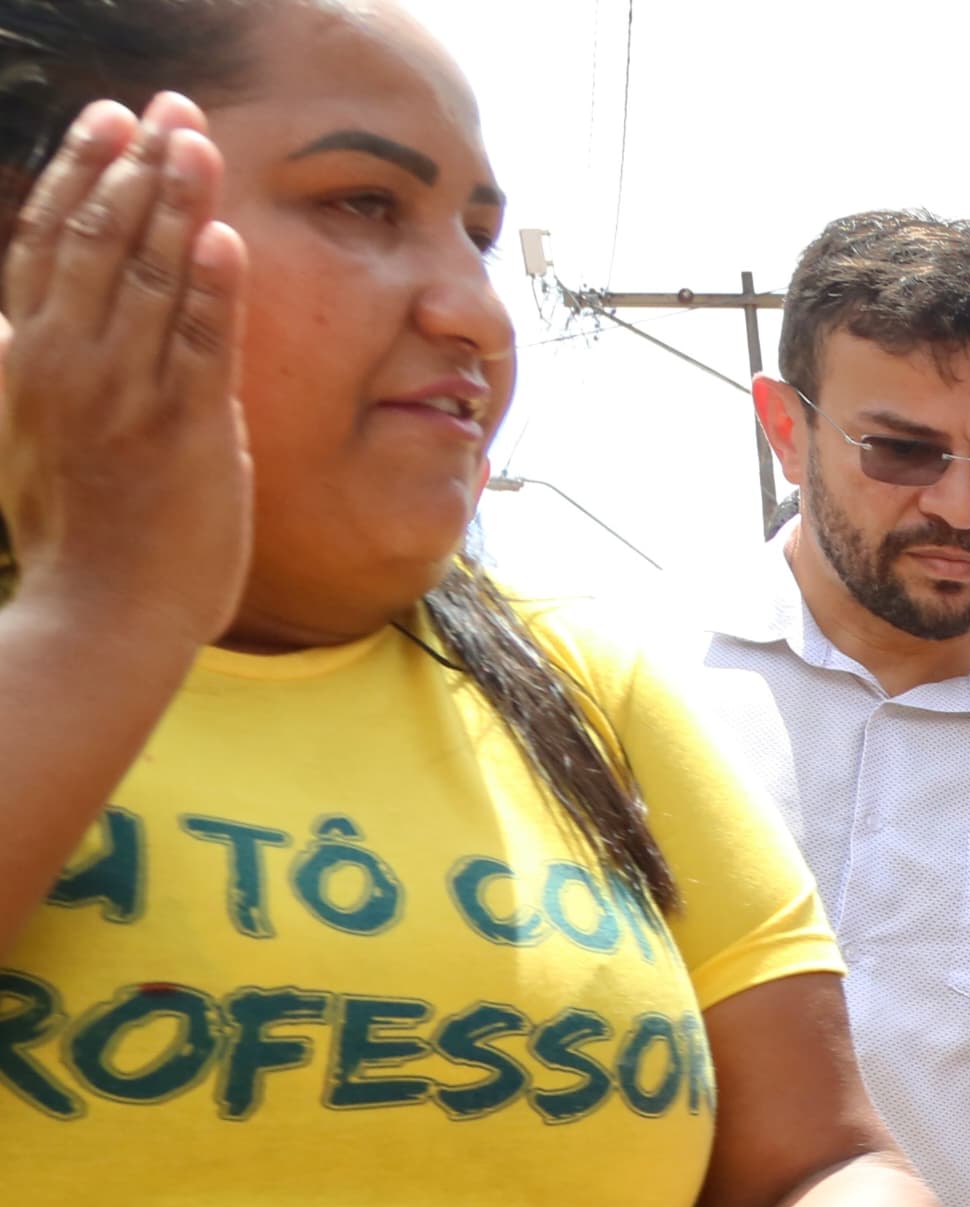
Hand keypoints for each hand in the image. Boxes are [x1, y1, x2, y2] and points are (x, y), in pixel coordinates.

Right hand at [0, 95, 252, 654]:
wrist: (102, 613)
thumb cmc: (79, 532)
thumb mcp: (27, 432)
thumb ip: (24, 370)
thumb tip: (6, 324)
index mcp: (28, 357)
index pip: (48, 241)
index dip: (79, 174)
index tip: (108, 122)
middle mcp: (67, 363)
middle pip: (97, 239)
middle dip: (135, 166)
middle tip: (167, 107)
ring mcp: (123, 395)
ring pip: (148, 277)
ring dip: (177, 202)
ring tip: (199, 141)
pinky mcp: (182, 431)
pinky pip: (199, 345)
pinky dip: (211, 287)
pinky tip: (224, 235)